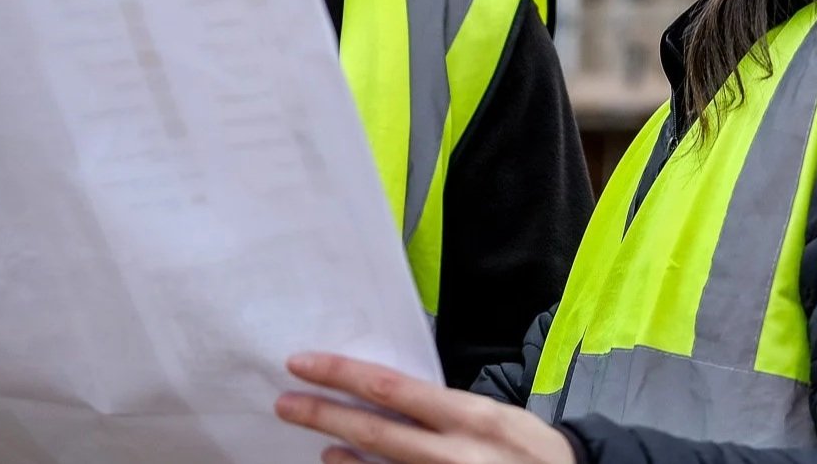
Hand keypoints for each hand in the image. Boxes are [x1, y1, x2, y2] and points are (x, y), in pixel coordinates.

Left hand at [277, 352, 576, 463]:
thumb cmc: (532, 451)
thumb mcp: (496, 417)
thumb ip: (447, 411)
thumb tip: (394, 398)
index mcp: (468, 417)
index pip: (391, 389)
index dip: (342, 375)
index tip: (305, 363)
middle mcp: (452, 453)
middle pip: (374, 431)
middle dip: (323, 414)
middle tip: (284, 402)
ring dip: (340, 456)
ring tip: (316, 442)